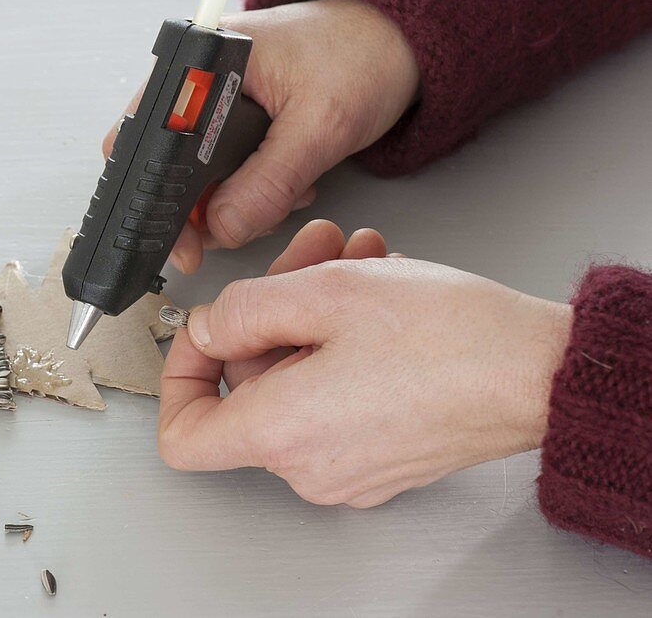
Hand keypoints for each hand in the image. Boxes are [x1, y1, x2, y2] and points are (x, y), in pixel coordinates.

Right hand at [103, 0, 419, 273]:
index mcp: (201, 61)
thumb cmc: (363, 52)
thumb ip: (269, 181)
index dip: (156, 197)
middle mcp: (197, 80)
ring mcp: (215, 101)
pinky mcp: (235, 119)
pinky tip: (289, 181)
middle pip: (166, 166)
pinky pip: (224, 171)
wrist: (400, 36)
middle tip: (242, 227)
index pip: (146, 140)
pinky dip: (251, 190)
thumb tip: (223, 226)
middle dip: (206, 207)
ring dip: (235, 202)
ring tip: (286, 189)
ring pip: (197, 177)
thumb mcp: (320, 126)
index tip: (184, 242)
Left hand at [158, 220, 572, 507]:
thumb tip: (207, 328)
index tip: (202, 336)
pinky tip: (375, 292)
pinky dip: (342, 343)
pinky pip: (334, 395)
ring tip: (355, 260)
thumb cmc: (453, 338)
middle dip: (272, 307)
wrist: (543, 375)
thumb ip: (243, 309)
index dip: (179, 379)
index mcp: (282, 432)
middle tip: (306, 256)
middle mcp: (309, 465)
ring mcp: (348, 466)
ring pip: (297, 377)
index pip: (183, 436)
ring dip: (314, 312)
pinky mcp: (381, 455)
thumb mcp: (326, 293)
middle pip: (250, 384)